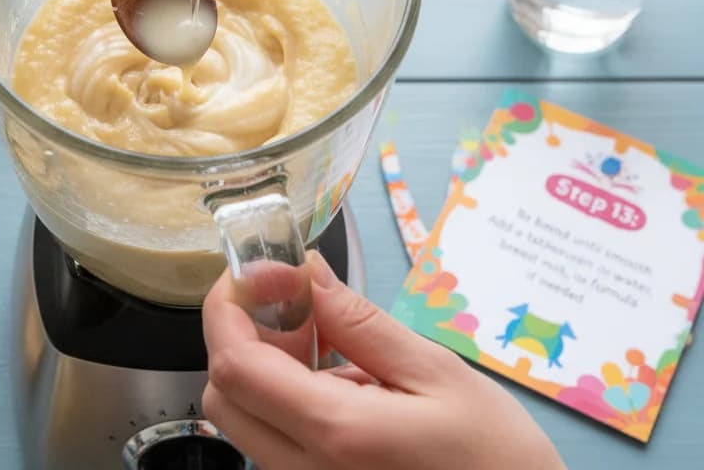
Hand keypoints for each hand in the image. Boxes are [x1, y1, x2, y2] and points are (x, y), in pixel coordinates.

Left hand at [203, 253, 563, 469]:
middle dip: (241, 332)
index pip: (233, 365)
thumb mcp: (436, 373)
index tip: (263, 269)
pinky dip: (285, 397)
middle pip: (223, 394)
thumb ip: (359, 322)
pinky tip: (342, 377)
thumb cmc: (496, 456)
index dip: (229, 305)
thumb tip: (305, 269)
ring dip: (264, 364)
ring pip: (245, 418)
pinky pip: (275, 442)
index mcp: (334, 435)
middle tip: (296, 300)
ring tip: (330, 337)